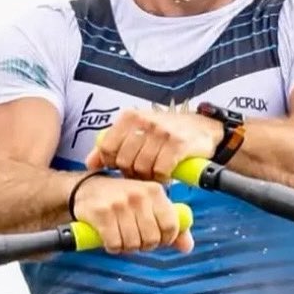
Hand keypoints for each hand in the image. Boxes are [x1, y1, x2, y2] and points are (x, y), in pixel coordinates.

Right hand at [71, 174, 194, 253]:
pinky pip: (114, 244)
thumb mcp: (149, 205)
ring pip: (133, 244)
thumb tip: (187, 247)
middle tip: (135, 237)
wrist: (86, 189)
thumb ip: (170, 225)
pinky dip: (112, 247)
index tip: (157, 239)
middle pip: (152, 239)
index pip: (171, 226)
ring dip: (127, 247)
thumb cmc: (123, 199)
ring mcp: (119, 203)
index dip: (165, 239)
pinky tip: (109, 238)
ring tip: (121, 236)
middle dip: (144, 245)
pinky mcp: (101, 213)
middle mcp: (139, 195)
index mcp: (155, 191)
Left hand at [84, 108, 220, 182]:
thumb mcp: (136, 131)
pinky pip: (161, 170)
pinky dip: (162, 177)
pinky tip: (166, 174)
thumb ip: (112, 145)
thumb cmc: (165, 132)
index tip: (122, 167)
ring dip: (148, 176)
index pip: (107, 147)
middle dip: (131, 172)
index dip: (112, 163)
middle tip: (141, 173)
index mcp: (130, 116)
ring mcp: (162, 132)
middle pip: (123, 161)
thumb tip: (90, 163)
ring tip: (154, 173)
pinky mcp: (178, 144)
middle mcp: (144, 121)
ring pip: (141, 167)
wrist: (203, 128)